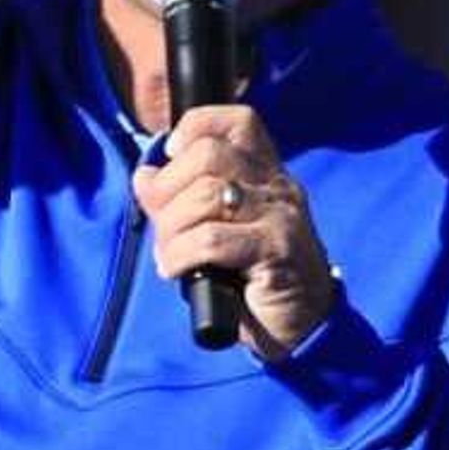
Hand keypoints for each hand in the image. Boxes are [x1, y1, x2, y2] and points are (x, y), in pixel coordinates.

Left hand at [136, 107, 337, 359]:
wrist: (303, 328)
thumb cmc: (252, 277)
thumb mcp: (215, 228)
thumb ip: (182, 198)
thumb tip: (144, 176)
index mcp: (266, 174)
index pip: (238, 121)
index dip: (196, 127)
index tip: (173, 157)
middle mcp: (277, 187)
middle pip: (207, 155)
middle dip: (167, 190)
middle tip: (163, 225)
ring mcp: (281, 217)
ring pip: (205, 195)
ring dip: (171, 228)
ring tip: (170, 254)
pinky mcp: (277, 251)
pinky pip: (210, 239)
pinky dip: (179, 255)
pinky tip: (177, 270)